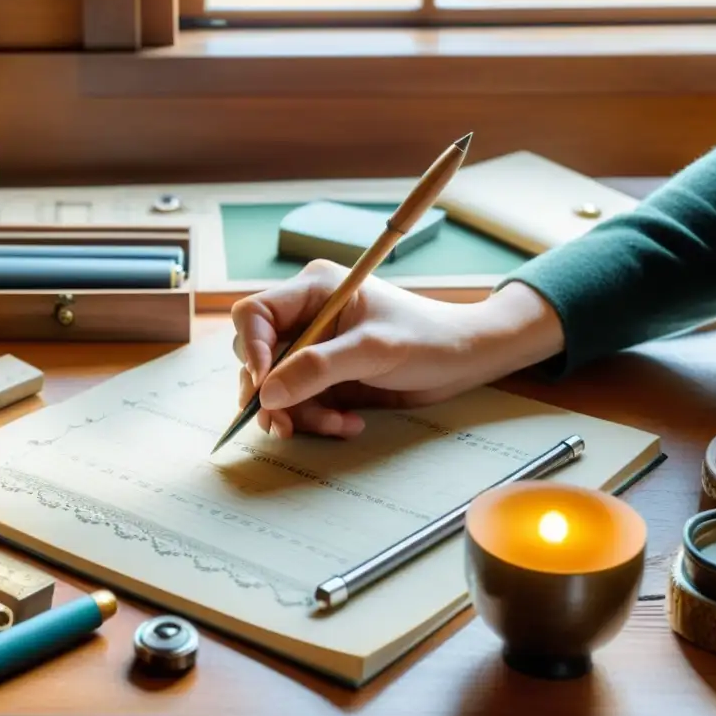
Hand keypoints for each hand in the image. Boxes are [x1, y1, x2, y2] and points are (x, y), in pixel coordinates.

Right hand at [231, 259, 563, 438]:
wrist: (464, 360)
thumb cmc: (427, 339)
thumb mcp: (374, 350)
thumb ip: (319, 368)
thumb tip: (268, 392)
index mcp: (313, 290)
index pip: (254, 314)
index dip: (251, 350)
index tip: (265, 387)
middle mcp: (307, 316)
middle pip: (257, 355)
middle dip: (272, 393)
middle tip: (286, 424)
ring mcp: (315, 348)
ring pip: (276, 387)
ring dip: (299, 414)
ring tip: (336, 425)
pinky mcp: (325, 376)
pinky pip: (300, 403)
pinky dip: (318, 419)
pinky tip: (349, 424)